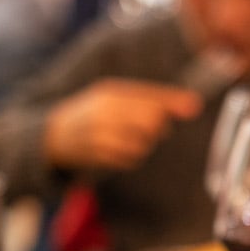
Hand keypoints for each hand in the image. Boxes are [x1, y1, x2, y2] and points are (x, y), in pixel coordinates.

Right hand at [44, 78, 199, 170]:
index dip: (174, 103)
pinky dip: (132, 156)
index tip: (194, 108)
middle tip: (154, 128)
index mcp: (111, 93)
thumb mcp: (116, 97)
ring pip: (143, 142)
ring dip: (145, 143)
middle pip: (151, 120)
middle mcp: (105, 111)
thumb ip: (152, 99)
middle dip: (159, 127)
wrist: (55, 134)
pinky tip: (120, 149)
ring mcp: (100, 133)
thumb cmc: (95, 113)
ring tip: (131, 138)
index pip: (150, 96)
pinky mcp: (98, 154)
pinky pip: (130, 158)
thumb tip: (194, 105)